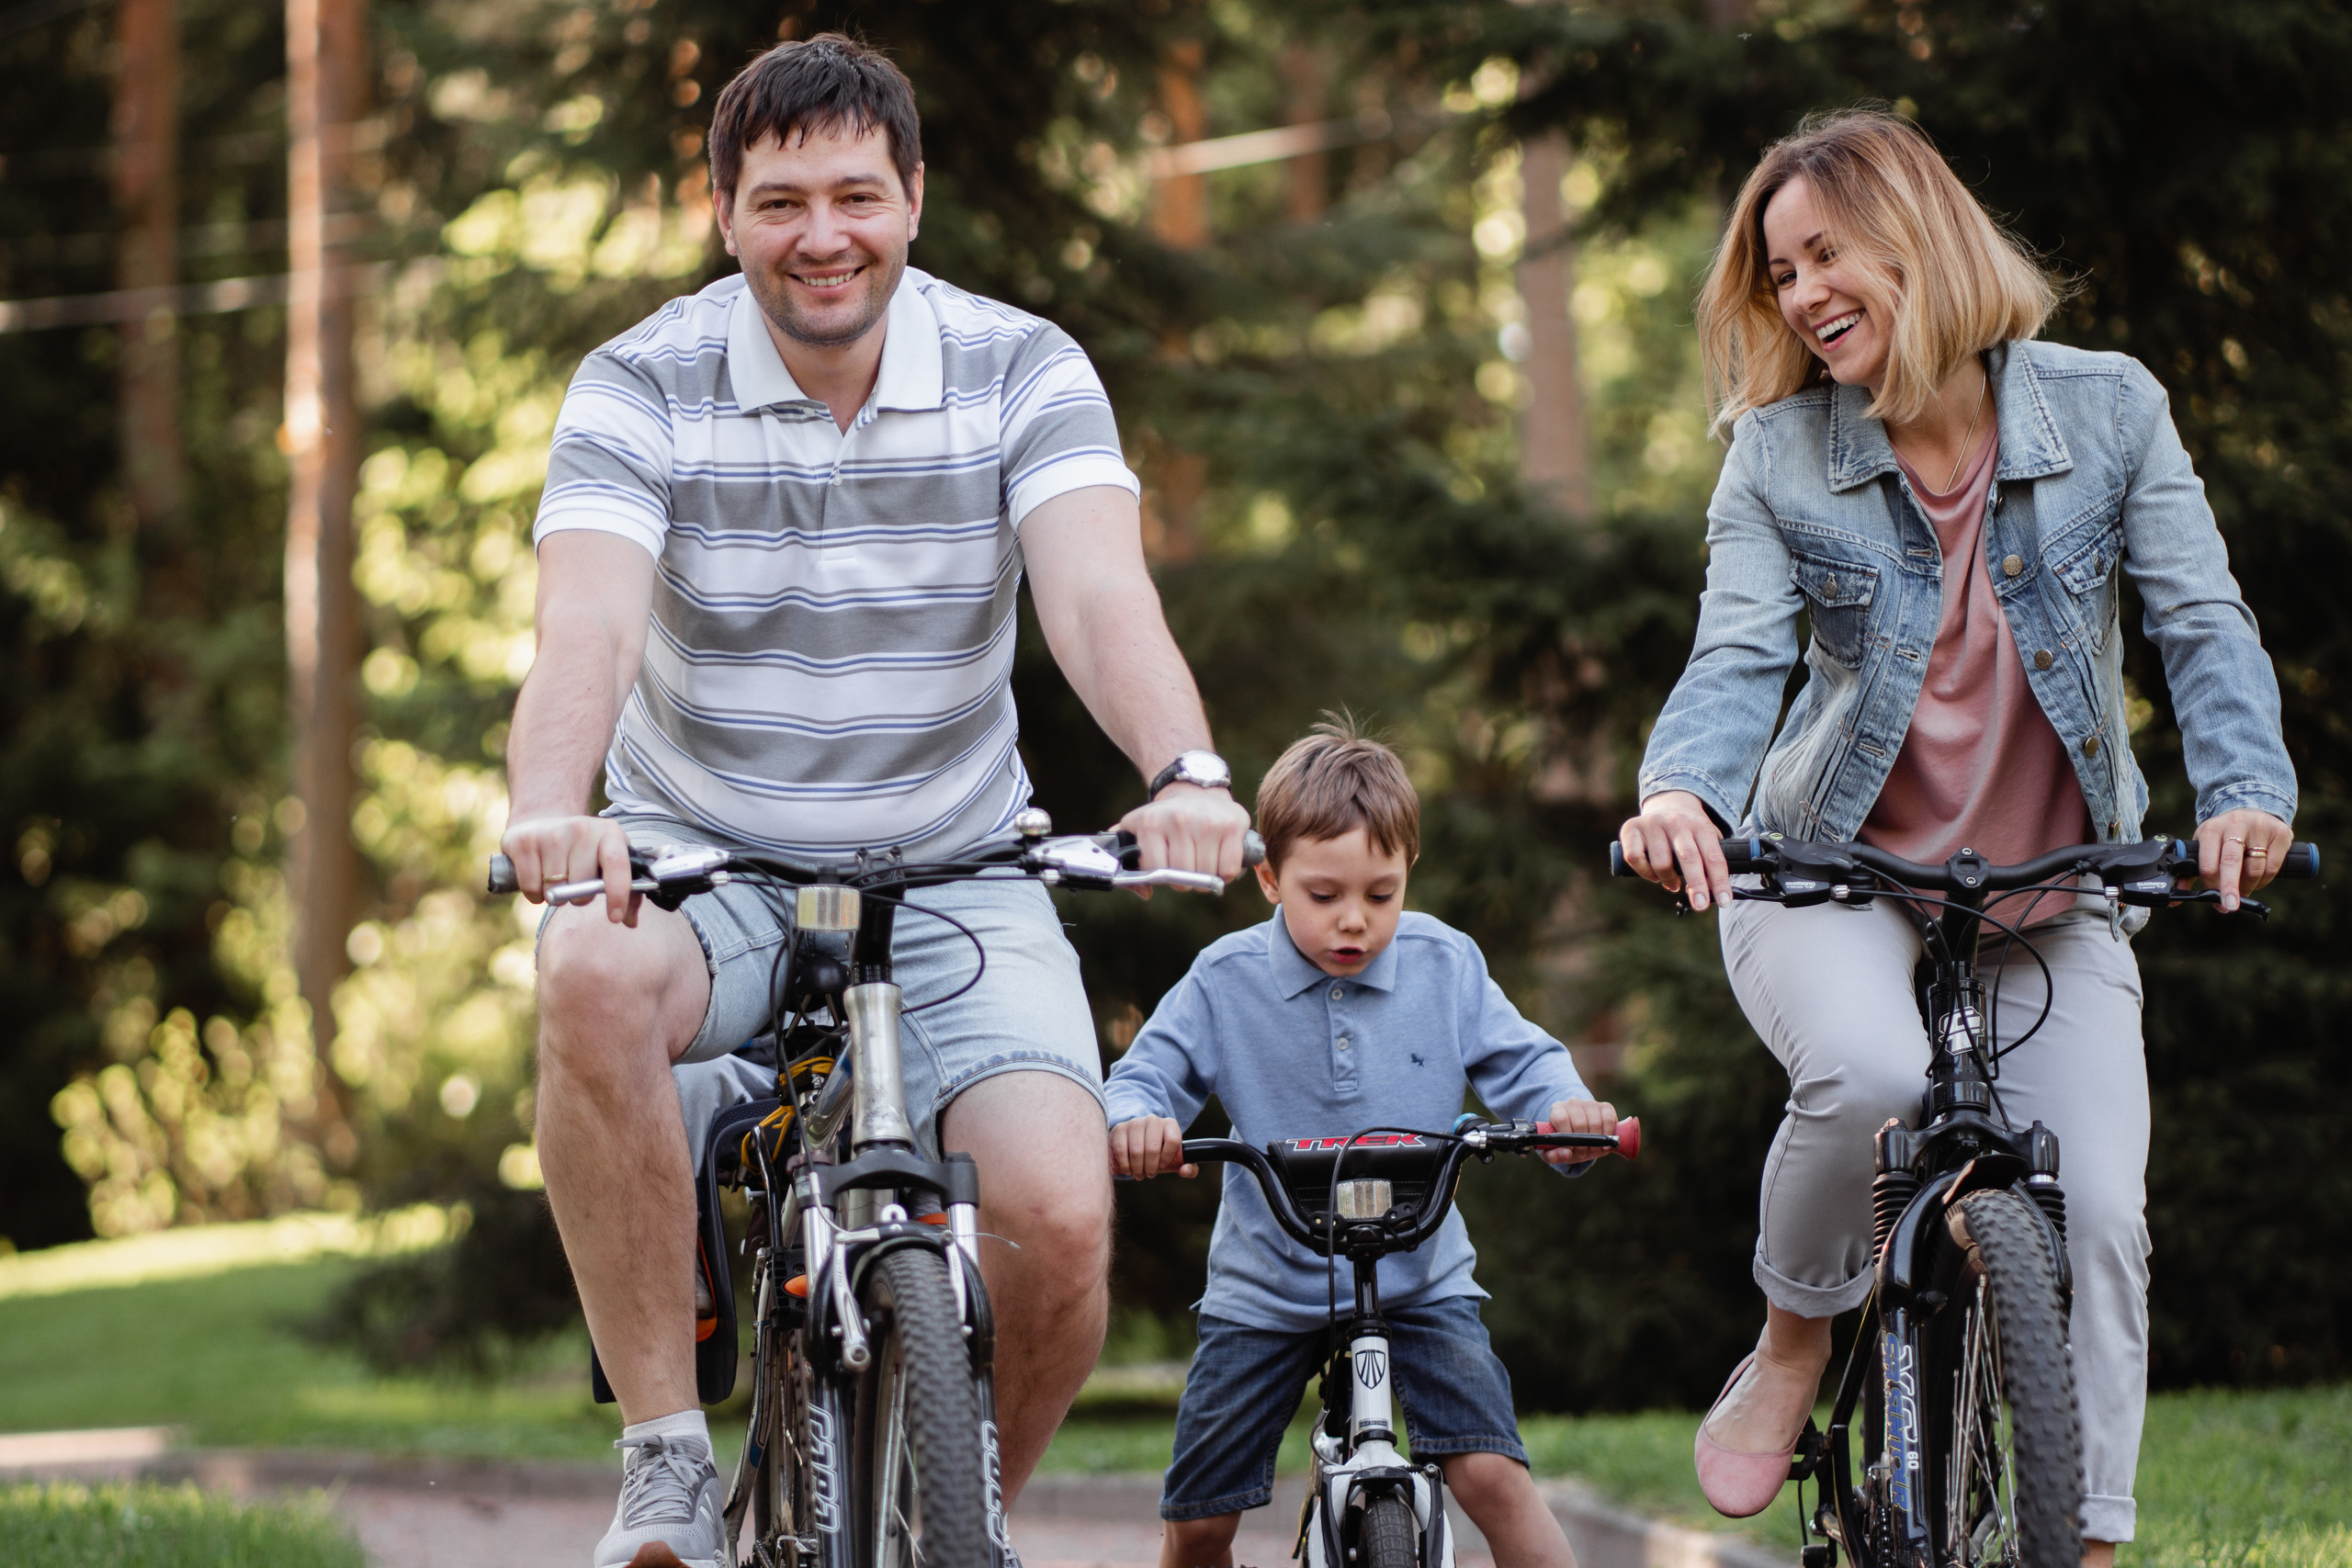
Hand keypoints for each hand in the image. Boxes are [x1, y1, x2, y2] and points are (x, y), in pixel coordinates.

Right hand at [500, 814, 640, 925]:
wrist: (543, 823)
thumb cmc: (583, 851)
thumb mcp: (607, 862)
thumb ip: (626, 892)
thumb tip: (630, 921)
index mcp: (609, 832)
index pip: (617, 864)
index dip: (618, 893)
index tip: (615, 917)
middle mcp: (582, 828)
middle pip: (581, 886)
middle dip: (579, 896)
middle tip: (575, 883)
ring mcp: (551, 833)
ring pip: (555, 890)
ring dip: (555, 895)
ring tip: (556, 877)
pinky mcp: (525, 841)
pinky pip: (531, 888)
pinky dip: (534, 893)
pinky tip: (537, 877)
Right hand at [1109, 1116, 1195, 1178]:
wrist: (1137, 1141)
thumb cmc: (1159, 1154)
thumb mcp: (1175, 1160)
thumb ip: (1189, 1168)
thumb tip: (1185, 1170)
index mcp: (1170, 1124)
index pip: (1173, 1140)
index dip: (1167, 1157)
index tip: (1162, 1165)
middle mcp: (1153, 1120)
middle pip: (1153, 1148)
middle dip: (1151, 1167)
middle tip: (1149, 1174)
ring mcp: (1135, 1122)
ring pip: (1136, 1151)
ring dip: (1137, 1168)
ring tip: (1138, 1173)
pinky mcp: (1119, 1128)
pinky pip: (1121, 1149)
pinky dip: (1125, 1164)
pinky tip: (1128, 1169)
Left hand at [1115, 783, 1252, 897]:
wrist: (1196, 792)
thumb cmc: (1166, 820)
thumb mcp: (1138, 829)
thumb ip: (1127, 860)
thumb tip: (1144, 892)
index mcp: (1151, 822)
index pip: (1155, 871)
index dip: (1160, 876)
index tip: (1164, 867)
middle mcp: (1179, 820)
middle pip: (1183, 877)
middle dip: (1184, 880)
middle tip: (1185, 867)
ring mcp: (1207, 822)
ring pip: (1207, 876)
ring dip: (1205, 878)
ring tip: (1201, 861)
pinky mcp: (1232, 825)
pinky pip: (1228, 869)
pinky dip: (1225, 873)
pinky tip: (1218, 859)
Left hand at [1539, 1098, 1618, 1166]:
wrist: (1581, 1136)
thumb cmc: (1566, 1143)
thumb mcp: (1555, 1151)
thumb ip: (1554, 1155)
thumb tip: (1567, 1153)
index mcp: (1557, 1109)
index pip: (1561, 1119)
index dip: (1567, 1137)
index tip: (1571, 1149)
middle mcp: (1573, 1103)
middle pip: (1579, 1123)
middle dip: (1582, 1143)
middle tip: (1582, 1153)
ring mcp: (1590, 1103)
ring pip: (1595, 1122)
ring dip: (1595, 1142)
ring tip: (1592, 1151)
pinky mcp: (1606, 1107)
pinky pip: (1608, 1119)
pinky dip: (1608, 1134)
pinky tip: (1604, 1144)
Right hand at [1618, 790, 1731, 911]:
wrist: (1668, 802)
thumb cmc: (1690, 831)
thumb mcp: (1706, 839)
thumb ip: (1709, 862)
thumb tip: (1712, 894)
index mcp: (1700, 825)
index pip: (1713, 856)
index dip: (1719, 881)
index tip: (1724, 901)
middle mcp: (1677, 821)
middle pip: (1689, 857)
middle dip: (1697, 885)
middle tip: (1700, 905)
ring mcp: (1653, 823)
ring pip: (1661, 862)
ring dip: (1668, 880)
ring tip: (1673, 883)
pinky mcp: (1631, 828)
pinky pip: (1635, 859)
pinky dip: (1645, 873)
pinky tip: (1653, 874)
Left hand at [2193, 808, 2293, 911]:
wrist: (2251, 811)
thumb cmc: (2223, 836)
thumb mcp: (2204, 845)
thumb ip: (2190, 872)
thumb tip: (2177, 899)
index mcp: (2211, 829)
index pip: (2208, 863)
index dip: (2212, 885)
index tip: (2216, 901)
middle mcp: (2235, 824)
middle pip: (2231, 863)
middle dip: (2229, 888)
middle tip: (2230, 906)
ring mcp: (2259, 827)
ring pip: (2254, 869)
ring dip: (2248, 886)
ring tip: (2243, 888)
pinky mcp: (2280, 832)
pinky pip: (2272, 867)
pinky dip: (2264, 880)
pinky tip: (2258, 878)